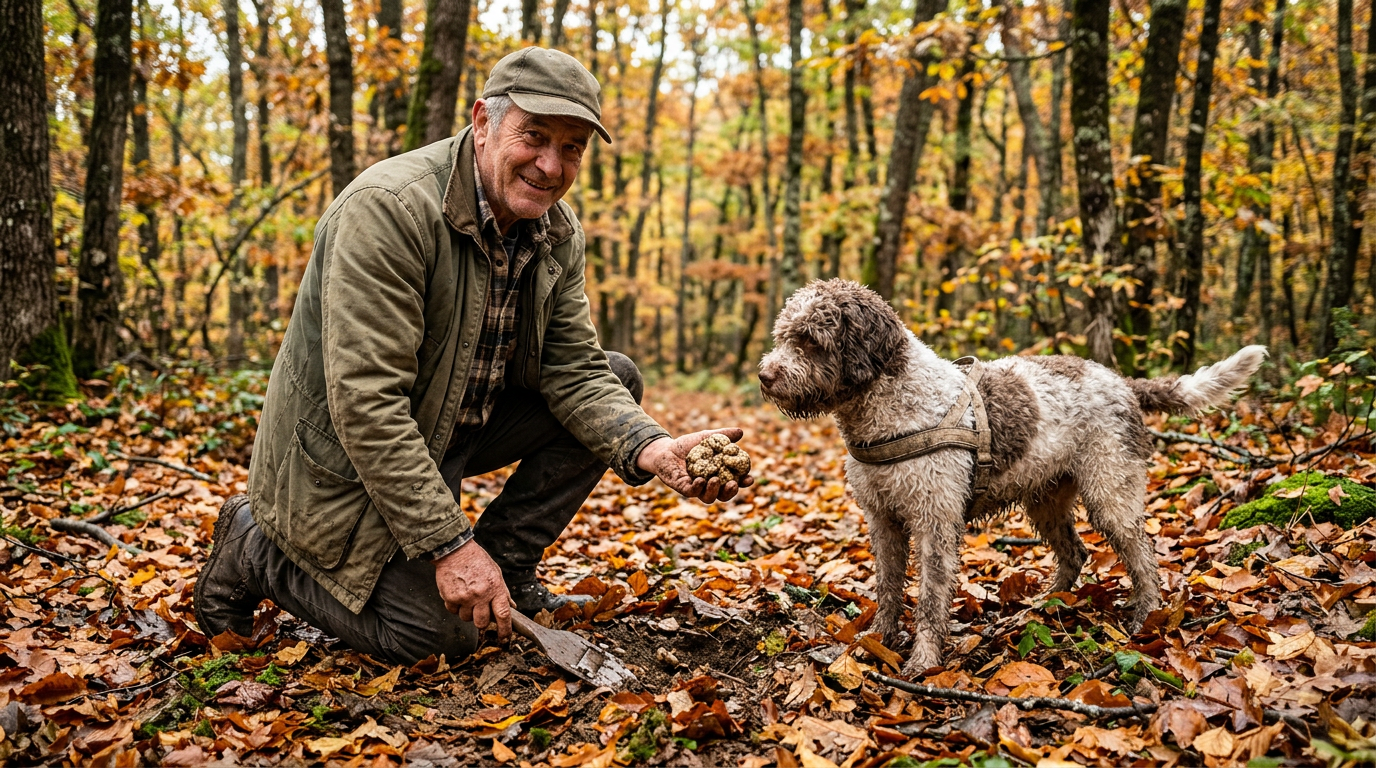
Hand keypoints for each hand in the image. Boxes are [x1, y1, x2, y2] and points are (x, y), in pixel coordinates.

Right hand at [433, 539, 510, 640]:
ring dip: (467, 612)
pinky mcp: (451, 598)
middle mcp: (481, 595)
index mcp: (496, 588)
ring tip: (466, 596)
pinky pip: (453, 611)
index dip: (505, 630)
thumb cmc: (477, 560)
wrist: (455, 550)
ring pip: (466, 619)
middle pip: (482, 623)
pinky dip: (454, 606)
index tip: (505, 638)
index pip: (503, 615)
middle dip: (481, 621)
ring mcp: (465, 597)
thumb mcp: (496, 573)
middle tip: (479, 610)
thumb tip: (511, 606)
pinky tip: (457, 592)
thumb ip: (503, 592)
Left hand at [636, 429, 754, 503]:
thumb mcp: (707, 438)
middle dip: (731, 492)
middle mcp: (709, 485)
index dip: (743, 482)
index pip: (735, 481)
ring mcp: (696, 488)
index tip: (749, 478)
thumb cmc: (689, 445)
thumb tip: (740, 432)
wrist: (666, 449)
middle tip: (734, 484)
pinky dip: (697, 488)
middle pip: (724, 495)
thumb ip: (723, 436)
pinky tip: (700, 480)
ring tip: (715, 480)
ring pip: (709, 497)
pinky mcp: (683, 487)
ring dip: (714, 491)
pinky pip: (692, 492)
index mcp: (719, 474)